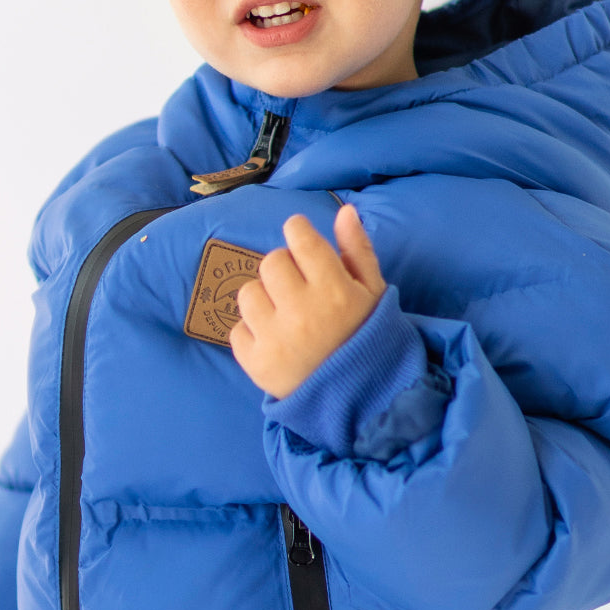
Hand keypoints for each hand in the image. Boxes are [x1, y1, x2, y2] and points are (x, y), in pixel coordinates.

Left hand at [231, 204, 386, 398]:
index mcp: (334, 290)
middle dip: (283, 267)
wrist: (360, 399)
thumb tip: (345, 210)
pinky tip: (275, 339)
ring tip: (284, 314)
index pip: (299, 239)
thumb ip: (357, 250)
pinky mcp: (256, 364)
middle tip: (298, 286)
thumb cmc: (365, 337)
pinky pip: (237, 329)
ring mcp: (275, 339)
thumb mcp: (372, 292)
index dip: (297, 231)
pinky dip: (252, 331)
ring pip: (248, 292)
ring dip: (264, 297)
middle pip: (271, 261)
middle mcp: (301, 312)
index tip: (300, 238)